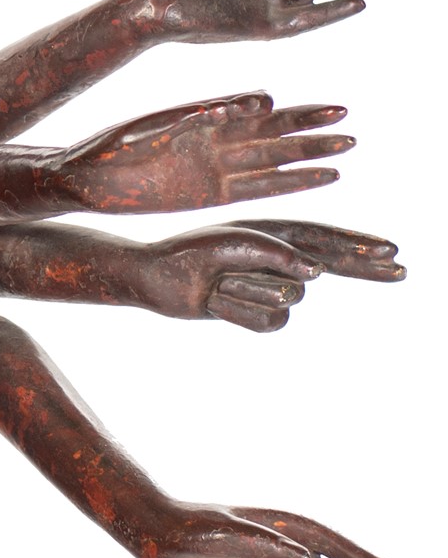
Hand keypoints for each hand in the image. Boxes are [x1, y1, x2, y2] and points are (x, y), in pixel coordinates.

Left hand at [45, 93, 352, 213]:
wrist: (80, 181)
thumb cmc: (103, 149)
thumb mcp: (144, 131)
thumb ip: (190, 120)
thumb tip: (233, 106)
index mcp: (198, 119)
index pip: (254, 112)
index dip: (290, 112)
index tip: (325, 110)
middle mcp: (212, 141)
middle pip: (271, 133)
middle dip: (309, 131)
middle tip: (348, 127)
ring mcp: (213, 168)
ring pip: (271, 161)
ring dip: (305, 157)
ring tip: (342, 152)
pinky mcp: (208, 194)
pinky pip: (254, 188)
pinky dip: (285, 183)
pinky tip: (315, 179)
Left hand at [131, 220, 405, 329]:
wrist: (156, 280)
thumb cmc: (194, 253)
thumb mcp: (236, 244)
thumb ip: (281, 253)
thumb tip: (320, 272)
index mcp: (274, 235)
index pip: (327, 240)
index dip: (359, 246)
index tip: (391, 252)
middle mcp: (277, 260)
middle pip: (334, 267)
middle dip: (364, 267)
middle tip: (401, 270)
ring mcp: (268, 287)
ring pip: (287, 300)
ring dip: (249, 292)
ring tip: (220, 281)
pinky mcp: (256, 313)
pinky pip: (268, 322)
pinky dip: (240, 312)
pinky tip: (218, 300)